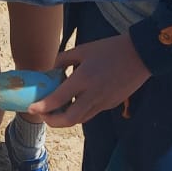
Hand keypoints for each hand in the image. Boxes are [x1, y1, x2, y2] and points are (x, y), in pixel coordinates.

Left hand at [24, 32, 150, 126]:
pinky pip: (90, 113)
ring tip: (55, 110)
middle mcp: (93, 95)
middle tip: (43, 115)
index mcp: (84, 79)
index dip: (42, 107)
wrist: (140, 56)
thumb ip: (63, 60)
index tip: (31, 108)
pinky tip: (74, 102)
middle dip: (52, 121)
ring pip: (80, 119)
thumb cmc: (110, 49)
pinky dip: (79, 111)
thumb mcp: (83, 49)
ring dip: (65, 118)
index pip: (58, 99)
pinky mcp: (110, 105)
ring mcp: (103, 102)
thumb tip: (50, 70)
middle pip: (69, 119)